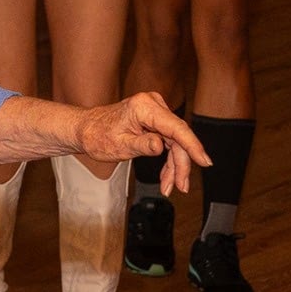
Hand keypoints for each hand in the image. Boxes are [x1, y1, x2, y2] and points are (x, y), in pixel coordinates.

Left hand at [75, 93, 212, 198]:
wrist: (86, 129)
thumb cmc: (98, 135)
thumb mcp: (119, 146)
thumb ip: (142, 145)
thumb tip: (161, 146)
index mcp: (144, 107)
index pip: (176, 127)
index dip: (193, 146)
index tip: (204, 161)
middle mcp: (153, 104)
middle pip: (178, 137)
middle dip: (180, 164)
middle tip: (181, 187)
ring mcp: (155, 111)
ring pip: (176, 142)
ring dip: (175, 166)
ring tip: (169, 187)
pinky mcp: (155, 119)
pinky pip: (169, 141)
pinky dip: (169, 159)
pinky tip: (166, 177)